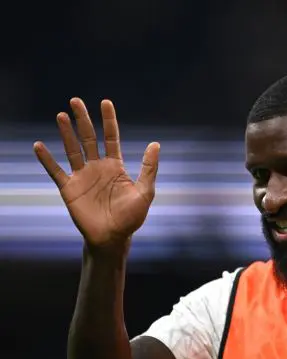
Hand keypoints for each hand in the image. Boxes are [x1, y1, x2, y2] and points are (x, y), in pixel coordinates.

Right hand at [33, 98, 159, 248]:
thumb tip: (156, 144)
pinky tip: (39, 145)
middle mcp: (97, 167)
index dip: (109, 120)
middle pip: (89, 138)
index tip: (105, 103)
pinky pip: (56, 171)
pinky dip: (47, 159)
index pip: (111, 137)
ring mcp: (82, 177)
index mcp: (116, 166)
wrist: (112, 238)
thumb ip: (149, 168)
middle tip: (76, 100)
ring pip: (72, 149)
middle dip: (83, 120)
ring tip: (61, 115)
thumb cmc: (131, 218)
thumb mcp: (145, 192)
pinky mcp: (69, 189)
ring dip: (66, 133)